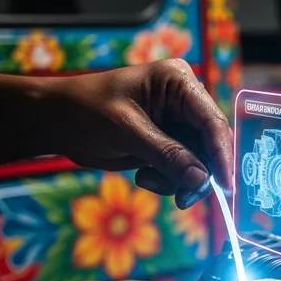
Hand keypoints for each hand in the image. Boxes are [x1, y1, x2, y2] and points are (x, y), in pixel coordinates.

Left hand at [36, 59, 233, 208]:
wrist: (54, 121)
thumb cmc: (86, 110)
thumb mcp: (127, 131)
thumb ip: (167, 154)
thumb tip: (201, 179)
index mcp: (179, 82)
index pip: (212, 121)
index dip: (222, 154)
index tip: (225, 186)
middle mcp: (183, 102)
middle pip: (210, 145)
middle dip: (198, 173)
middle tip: (185, 199)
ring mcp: (175, 125)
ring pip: (197, 162)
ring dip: (177, 179)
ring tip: (147, 179)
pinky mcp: (165, 145)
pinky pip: (180, 170)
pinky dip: (167, 180)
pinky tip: (142, 175)